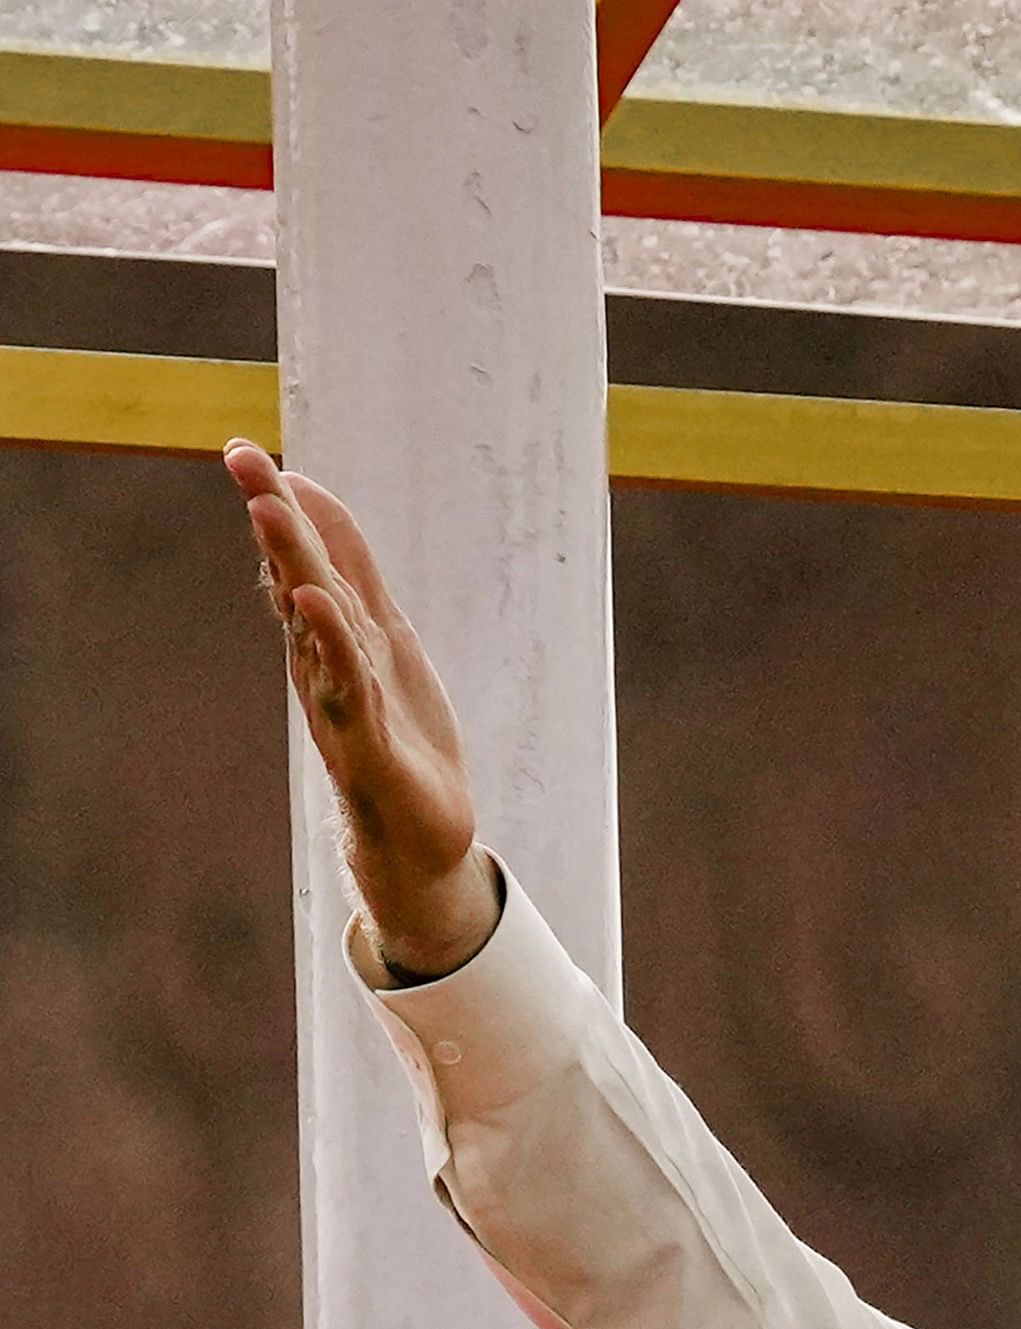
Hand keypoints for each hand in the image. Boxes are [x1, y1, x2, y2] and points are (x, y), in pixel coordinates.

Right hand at [227, 438, 498, 977]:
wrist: (421, 833)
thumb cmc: (398, 731)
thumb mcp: (381, 639)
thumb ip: (352, 575)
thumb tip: (315, 503)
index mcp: (331, 636)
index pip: (300, 560)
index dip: (280, 505)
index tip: (247, 449)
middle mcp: (324, 661)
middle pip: (296, 577)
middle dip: (275, 518)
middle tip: (245, 460)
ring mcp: (342, 700)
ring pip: (316, 622)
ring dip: (294, 565)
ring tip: (272, 511)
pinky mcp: (368, 742)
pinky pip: (349, 685)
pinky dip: (335, 644)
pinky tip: (320, 604)